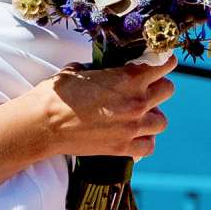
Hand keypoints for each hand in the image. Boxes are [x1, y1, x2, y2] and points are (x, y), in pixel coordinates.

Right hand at [37, 56, 175, 159]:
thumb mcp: (81, 70)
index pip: (164, 64)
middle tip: (145, 89)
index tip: (160, 62)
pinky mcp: (124, 148)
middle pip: (168, 91)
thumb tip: (110, 69)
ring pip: (162, 121)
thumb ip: (105, 70)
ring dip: (152, 116)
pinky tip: (133, 135)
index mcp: (128, 77)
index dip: (164, 61)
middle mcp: (136, 101)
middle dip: (158, 87)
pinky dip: (144, 140)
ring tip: (138, 115)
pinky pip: (149, 145)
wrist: (43, 125)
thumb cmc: (57, 94)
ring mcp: (132, 127)